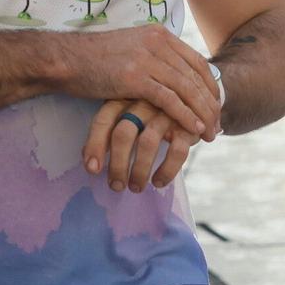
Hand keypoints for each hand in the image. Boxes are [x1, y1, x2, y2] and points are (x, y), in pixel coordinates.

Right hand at [52, 24, 221, 139]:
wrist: (63, 59)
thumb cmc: (93, 59)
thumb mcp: (130, 49)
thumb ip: (153, 57)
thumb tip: (172, 76)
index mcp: (159, 34)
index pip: (197, 62)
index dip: (210, 85)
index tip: (217, 104)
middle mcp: (158, 43)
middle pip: (196, 76)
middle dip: (211, 102)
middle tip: (219, 123)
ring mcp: (146, 59)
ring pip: (187, 88)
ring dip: (203, 113)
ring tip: (211, 133)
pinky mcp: (135, 77)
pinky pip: (169, 99)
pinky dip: (185, 115)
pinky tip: (194, 128)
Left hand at [83, 98, 199, 192]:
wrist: (194, 96)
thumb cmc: (152, 110)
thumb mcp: (129, 111)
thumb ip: (111, 130)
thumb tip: (91, 163)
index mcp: (124, 98)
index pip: (103, 120)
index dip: (94, 145)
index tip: (92, 170)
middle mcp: (143, 103)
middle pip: (123, 134)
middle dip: (117, 164)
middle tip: (116, 185)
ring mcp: (166, 112)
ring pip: (148, 144)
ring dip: (139, 171)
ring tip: (135, 187)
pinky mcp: (188, 125)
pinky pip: (176, 151)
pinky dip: (166, 170)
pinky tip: (158, 182)